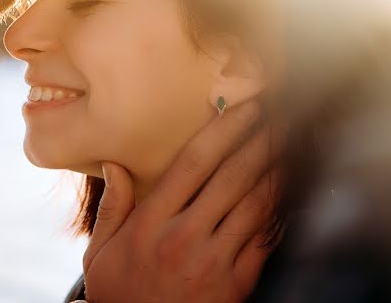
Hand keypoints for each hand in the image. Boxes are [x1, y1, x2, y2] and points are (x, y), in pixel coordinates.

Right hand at [83, 101, 282, 302]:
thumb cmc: (118, 293)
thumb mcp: (100, 251)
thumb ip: (113, 206)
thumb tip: (114, 163)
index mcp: (150, 224)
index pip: (193, 164)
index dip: (222, 130)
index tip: (242, 107)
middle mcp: (183, 238)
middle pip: (231, 178)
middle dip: (259, 141)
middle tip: (279, 114)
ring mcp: (213, 262)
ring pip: (254, 206)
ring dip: (275, 170)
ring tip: (289, 143)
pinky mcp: (236, 285)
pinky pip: (264, 240)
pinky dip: (279, 212)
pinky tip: (287, 190)